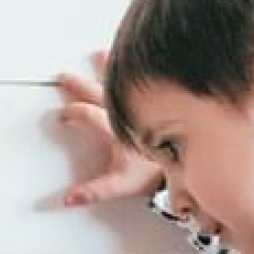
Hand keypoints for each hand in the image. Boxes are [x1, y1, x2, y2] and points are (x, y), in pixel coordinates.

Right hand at [56, 48, 162, 210]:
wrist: (188, 160)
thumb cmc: (157, 171)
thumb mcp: (121, 183)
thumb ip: (94, 190)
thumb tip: (70, 198)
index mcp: (116, 129)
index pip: (88, 115)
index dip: (74, 113)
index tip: (65, 113)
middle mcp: (128, 112)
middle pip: (98, 92)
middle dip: (78, 85)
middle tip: (64, 77)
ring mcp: (144, 102)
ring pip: (121, 81)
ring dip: (108, 68)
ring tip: (99, 55)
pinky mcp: (159, 98)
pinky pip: (147, 79)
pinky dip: (138, 69)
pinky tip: (139, 58)